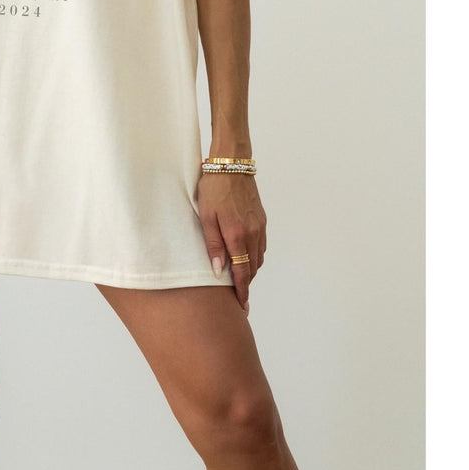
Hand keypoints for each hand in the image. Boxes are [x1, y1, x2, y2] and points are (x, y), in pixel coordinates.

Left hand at [199, 172, 266, 316]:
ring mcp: (260, 226)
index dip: (242, 291)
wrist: (232, 164)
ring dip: (251, 270)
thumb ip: (213, 245)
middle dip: (247, 284)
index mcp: (237, 235)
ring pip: (259, 257)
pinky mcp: (262, 219)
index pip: (243, 271)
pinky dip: (256, 256)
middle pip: (253, 267)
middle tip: (239, 298)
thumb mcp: (206, 217)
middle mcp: (253, 233)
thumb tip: (219, 271)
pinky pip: (262, 245)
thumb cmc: (214, 189)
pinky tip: (246, 257)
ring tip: (241, 279)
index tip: (242, 305)